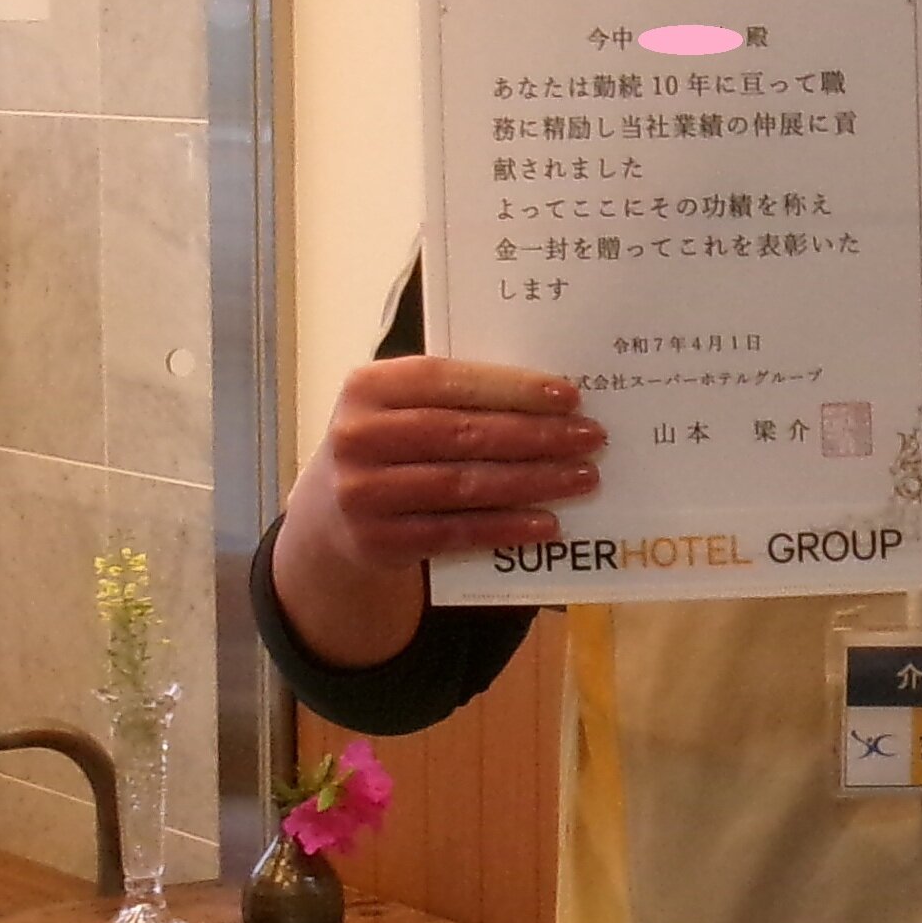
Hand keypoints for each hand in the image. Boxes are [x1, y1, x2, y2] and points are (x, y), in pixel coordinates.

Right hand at [309, 356, 603, 566]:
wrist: (331, 517)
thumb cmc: (388, 447)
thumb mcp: (399, 408)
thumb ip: (453, 396)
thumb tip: (549, 398)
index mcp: (366, 387)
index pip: (446, 380)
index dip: (510, 388)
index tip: (568, 396)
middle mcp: (358, 437)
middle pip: (461, 434)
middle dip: (535, 436)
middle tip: (590, 438)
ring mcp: (364, 494)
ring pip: (463, 485)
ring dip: (532, 481)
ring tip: (581, 477)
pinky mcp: (378, 542)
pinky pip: (455, 534)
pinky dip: (506, 528)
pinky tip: (547, 524)